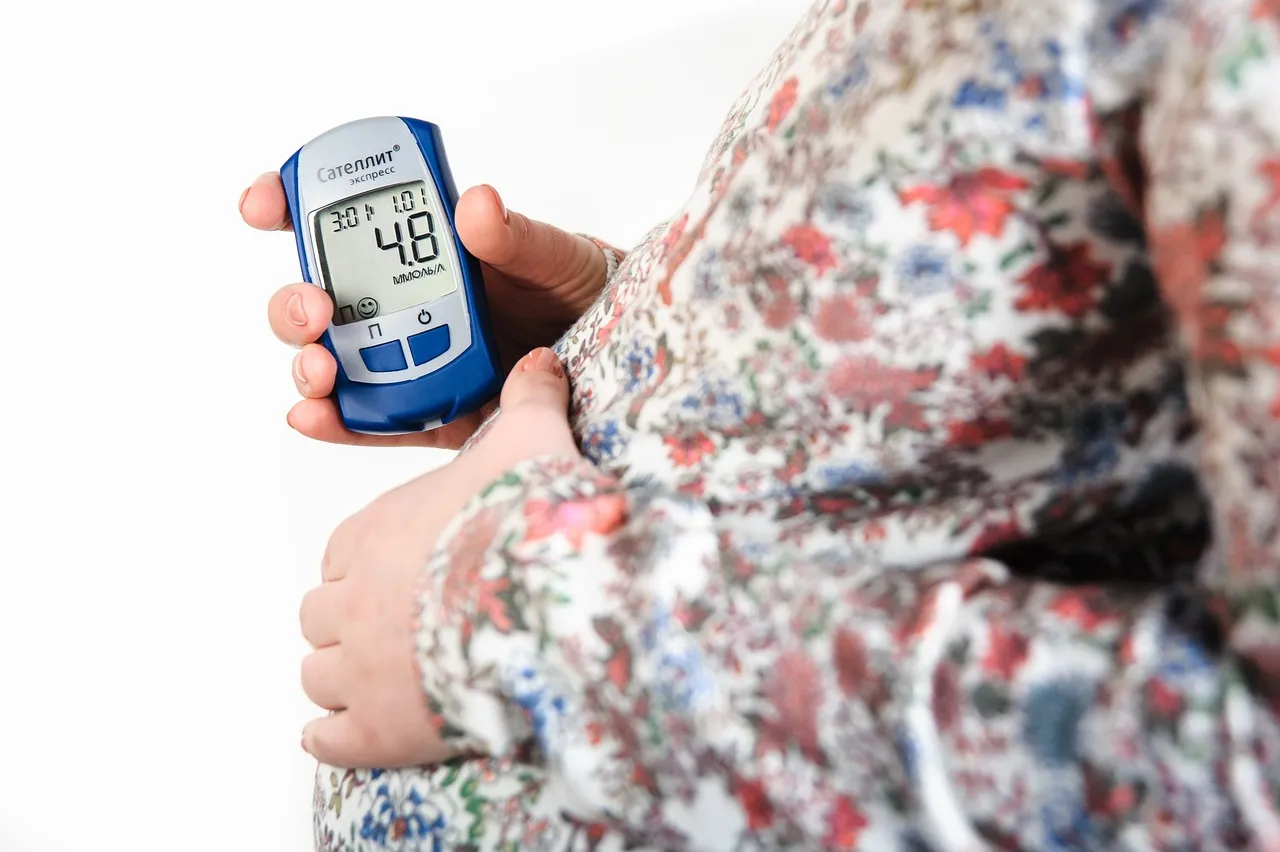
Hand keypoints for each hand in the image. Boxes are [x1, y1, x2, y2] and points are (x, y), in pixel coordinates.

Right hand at [241, 172, 607, 447]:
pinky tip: (313, 416)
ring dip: (308, 363)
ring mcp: (410, 362)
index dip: (290, 208)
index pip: (342, 223)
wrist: (622, 360)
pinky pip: (373, 422)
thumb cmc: (583, 292)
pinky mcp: (430, 415)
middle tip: (314, 306)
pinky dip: (337, 422)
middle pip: (319, 301)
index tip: (265, 205)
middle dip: (294, 303)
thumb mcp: (556, 257)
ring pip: (334, 362)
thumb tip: (475, 205)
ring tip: (320, 367)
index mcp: (425, 250)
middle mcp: (403, 305)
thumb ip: (516, 237)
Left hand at [296, 346, 579, 766]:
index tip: (388, 571)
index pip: (339, 552)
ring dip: (337, 677)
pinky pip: (330, 740)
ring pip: (317, 675)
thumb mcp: (530, 442)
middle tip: (383, 629)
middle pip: (319, 615)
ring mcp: (359, 669)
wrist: (547, 606)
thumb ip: (527, 400)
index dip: (361, 563)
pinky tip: (343, 736)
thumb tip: (541, 359)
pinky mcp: (377, 730)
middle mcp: (351, 601)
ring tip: (369, 682)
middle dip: (344, 621)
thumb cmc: (527, 521)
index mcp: (373, 534)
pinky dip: (332, 738)